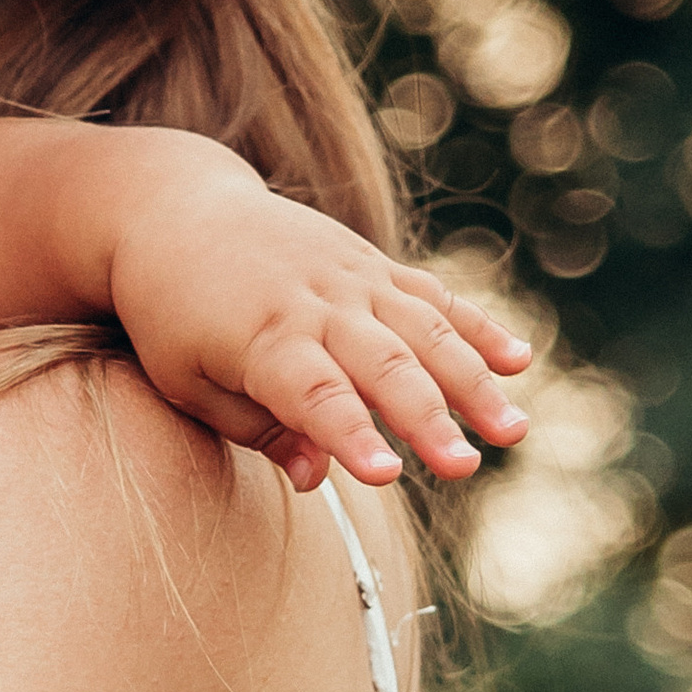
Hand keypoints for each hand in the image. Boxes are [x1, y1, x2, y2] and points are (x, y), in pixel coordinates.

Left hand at [105, 149, 531, 487]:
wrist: (174, 214)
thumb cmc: (172, 314)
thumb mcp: (187, 380)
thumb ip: (256, 430)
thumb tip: (316, 478)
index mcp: (264, 338)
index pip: (315, 394)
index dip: (352, 435)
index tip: (386, 475)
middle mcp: (316, 303)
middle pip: (383, 366)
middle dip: (428, 419)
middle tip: (465, 467)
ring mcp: (351, 277)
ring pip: (425, 331)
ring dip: (473, 382)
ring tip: (513, 431)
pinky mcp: (372, 262)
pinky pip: (433, 296)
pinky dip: (477, 326)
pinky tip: (519, 361)